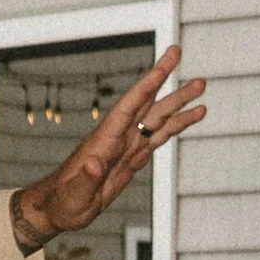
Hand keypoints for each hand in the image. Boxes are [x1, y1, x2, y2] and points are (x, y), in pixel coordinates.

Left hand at [10, 48, 204, 251]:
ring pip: (157, 117)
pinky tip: (194, 114)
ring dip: (178, 100)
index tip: (164, 66)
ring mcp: (127, 146)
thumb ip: (85, 180)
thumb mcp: (72, 196)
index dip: (147, 85)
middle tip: (177, 50)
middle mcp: (117, 138)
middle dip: (161, 76)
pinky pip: (159, 135)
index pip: (129, 107)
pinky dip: (178, 124)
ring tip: (201, 84)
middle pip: (145, 102)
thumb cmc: (62, 203)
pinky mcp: (133, 157)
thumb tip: (94, 163)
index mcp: (104, 141)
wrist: (58, 209)